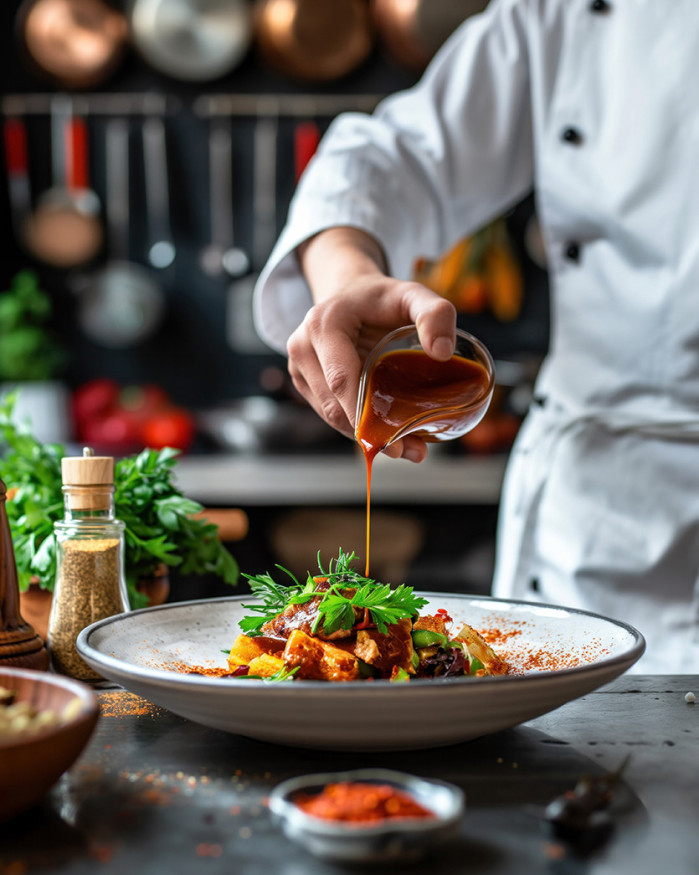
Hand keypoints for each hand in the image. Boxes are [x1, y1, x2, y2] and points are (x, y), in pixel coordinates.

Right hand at [287, 228, 456, 461]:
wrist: (350, 293)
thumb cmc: (382, 297)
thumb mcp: (413, 294)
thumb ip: (435, 313)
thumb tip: (443, 353)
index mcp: (323, 324)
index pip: (340, 379)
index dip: (364, 414)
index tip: (393, 440)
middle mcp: (303, 347)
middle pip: (333, 405)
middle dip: (370, 434)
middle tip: (410, 450)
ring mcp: (300, 367)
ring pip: (329, 416)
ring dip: (364, 437)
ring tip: (406, 447)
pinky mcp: (304, 383)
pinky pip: (329, 414)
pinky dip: (357, 428)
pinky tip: (387, 434)